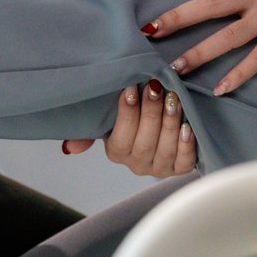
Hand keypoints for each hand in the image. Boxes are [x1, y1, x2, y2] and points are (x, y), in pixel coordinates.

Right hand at [62, 79, 196, 177]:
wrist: (159, 123)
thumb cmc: (132, 115)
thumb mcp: (108, 118)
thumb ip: (88, 131)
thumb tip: (69, 149)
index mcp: (116, 151)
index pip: (121, 136)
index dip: (127, 113)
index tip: (132, 88)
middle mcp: (137, 164)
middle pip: (145, 142)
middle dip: (151, 112)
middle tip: (156, 87)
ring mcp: (160, 168)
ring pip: (165, 149)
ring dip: (169, 123)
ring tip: (173, 99)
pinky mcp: (180, 168)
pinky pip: (185, 161)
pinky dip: (186, 143)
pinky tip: (187, 125)